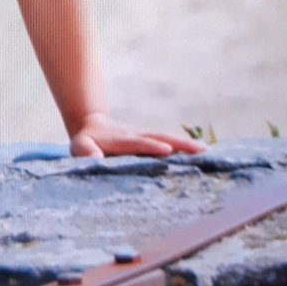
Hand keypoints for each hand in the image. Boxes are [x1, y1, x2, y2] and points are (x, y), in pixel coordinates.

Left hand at [69, 112, 206, 157]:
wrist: (92, 126)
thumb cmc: (86, 143)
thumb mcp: (80, 146)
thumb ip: (86, 151)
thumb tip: (94, 158)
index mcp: (120, 139)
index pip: (137, 142)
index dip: (150, 146)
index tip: (166, 150)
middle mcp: (137, 135)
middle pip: (160, 137)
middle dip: (179, 144)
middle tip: (200, 150)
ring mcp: (146, 136)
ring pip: (168, 138)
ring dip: (186, 145)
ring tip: (206, 152)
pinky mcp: (152, 141)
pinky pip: (170, 144)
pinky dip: (185, 148)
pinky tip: (202, 155)